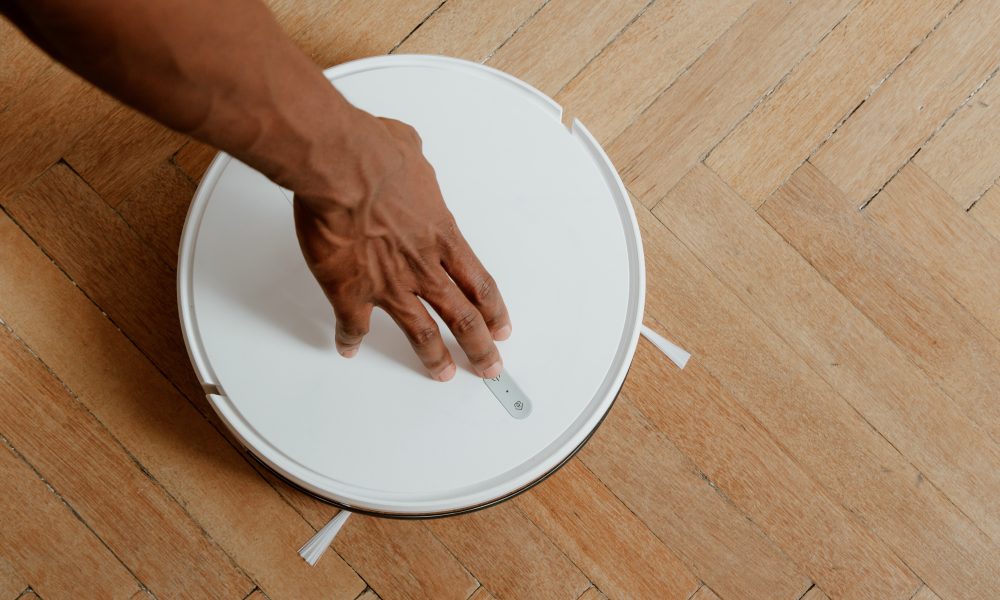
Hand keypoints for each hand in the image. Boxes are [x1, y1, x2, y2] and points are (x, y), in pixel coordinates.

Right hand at [292, 114, 510, 380]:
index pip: (480, 283)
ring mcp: (390, 284)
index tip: (502, 327)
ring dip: (435, 358)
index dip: (494, 310)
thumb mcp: (409, 150)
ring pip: (423, 334)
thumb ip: (414, 165)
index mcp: (442, 235)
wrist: (340, 167)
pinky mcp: (351, 292)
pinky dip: (350, 340)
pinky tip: (349, 348)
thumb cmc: (374, 154)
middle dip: (480, 347)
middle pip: (464, 318)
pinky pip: (354, 326)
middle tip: (489, 366)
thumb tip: (406, 153)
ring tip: (443, 374)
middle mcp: (423, 266)